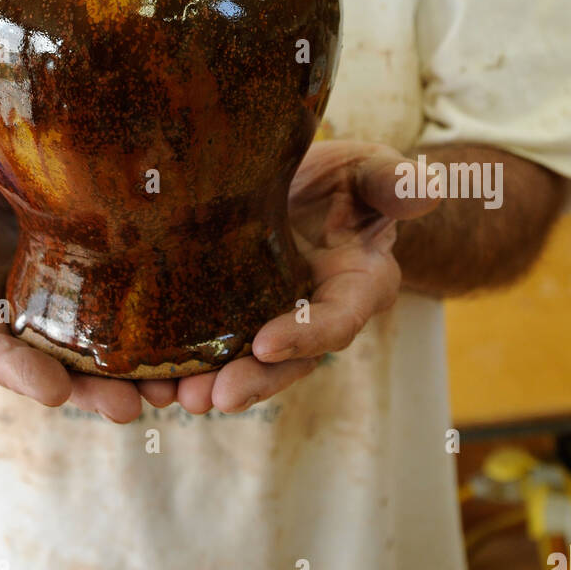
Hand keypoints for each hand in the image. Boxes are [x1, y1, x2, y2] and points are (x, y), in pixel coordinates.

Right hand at [0, 151, 176, 422]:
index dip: (17, 369)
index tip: (54, 391)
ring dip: (128, 383)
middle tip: (125, 408)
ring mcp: (51, 324)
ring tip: (172, 395)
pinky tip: (188, 363)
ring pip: (88, 365)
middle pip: (45, 370)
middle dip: (86, 392)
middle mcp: (8, 325)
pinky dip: (149, 355)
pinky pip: (118, 341)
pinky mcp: (89, 312)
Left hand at [170, 139, 439, 415]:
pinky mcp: (230, 313)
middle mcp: (313, 315)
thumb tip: (425, 188)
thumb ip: (393, 184)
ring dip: (208, 383)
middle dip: (250, 381)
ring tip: (171, 396)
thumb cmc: (349, 179)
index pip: (336, 320)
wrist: (307, 182)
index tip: (266, 343)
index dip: (305, 335)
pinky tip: (144, 375)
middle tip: (210, 397)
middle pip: (285, 360)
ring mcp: (269, 318)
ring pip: (242, 362)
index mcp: (357, 286)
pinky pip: (207, 345)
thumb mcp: (372, 172)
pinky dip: (179, 363)